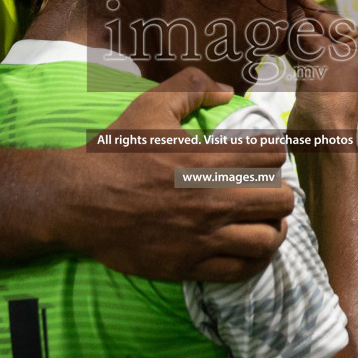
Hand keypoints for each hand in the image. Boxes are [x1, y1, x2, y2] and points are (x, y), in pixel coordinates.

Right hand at [72, 67, 295, 282]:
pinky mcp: (189, 265)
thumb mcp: (149, 106)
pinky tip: (250, 248)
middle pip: (280, 200)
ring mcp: (203, 237)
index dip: (274, 152)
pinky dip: (255, 259)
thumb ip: (190, 87)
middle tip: (268, 190)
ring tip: (265, 222)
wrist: (77, 200)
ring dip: (273, 228)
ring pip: (269, 239)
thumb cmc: (114, 152)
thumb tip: (226, 90)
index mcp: (207, 159)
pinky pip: (242, 270)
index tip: (265, 156)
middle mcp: (212, 200)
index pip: (272, 155)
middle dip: (280, 191)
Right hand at [285, 0, 357, 130]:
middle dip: (299, 17)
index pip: (332, 18)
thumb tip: (291, 4)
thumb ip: (303, 29)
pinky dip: (290, 45)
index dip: (309, 5)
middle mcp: (356, 52)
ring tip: (272, 12)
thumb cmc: (330, 92)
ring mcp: (336, 65)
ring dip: (291, 30)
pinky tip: (275, 32)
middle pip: (321, 28)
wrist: (320, 133)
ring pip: (310, 41)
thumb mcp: (318, 53)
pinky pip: (303, 54)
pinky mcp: (319, 76)